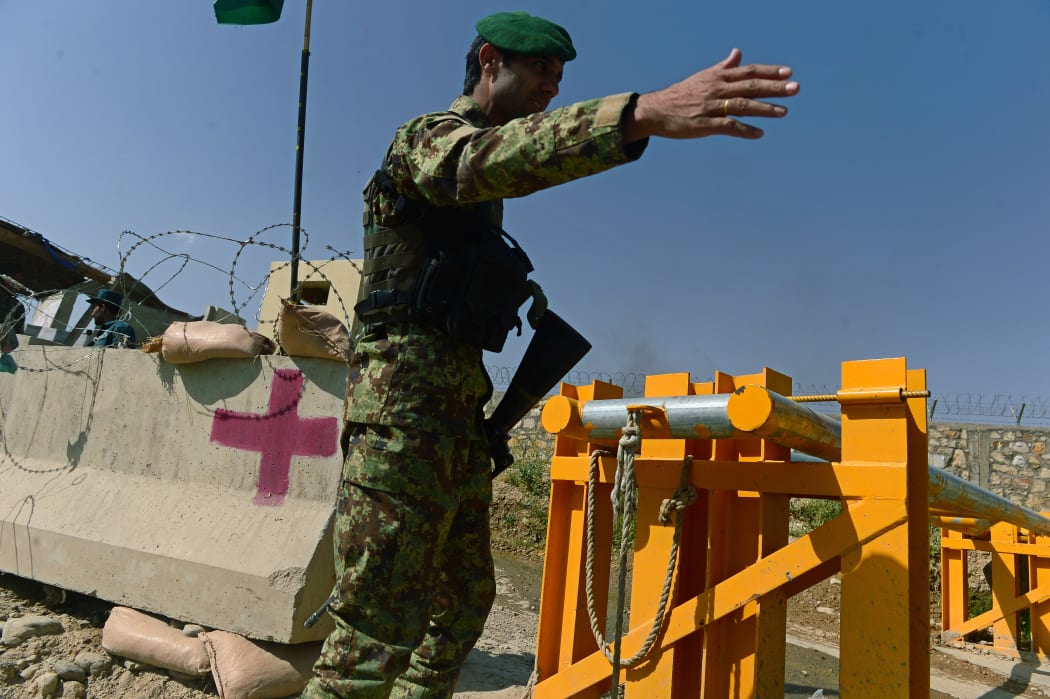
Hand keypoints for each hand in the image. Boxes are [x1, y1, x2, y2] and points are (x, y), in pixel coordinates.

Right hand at [625, 48, 798, 141]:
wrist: (656, 110)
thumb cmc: (681, 94)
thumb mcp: (703, 77)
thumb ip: (724, 67)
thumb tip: (738, 53)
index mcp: (717, 77)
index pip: (748, 72)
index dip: (769, 72)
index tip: (788, 73)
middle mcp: (716, 89)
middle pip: (750, 86)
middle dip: (773, 87)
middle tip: (795, 89)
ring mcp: (710, 107)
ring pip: (742, 105)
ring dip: (764, 108)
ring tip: (783, 112)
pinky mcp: (703, 125)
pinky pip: (728, 127)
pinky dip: (745, 130)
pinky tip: (759, 134)